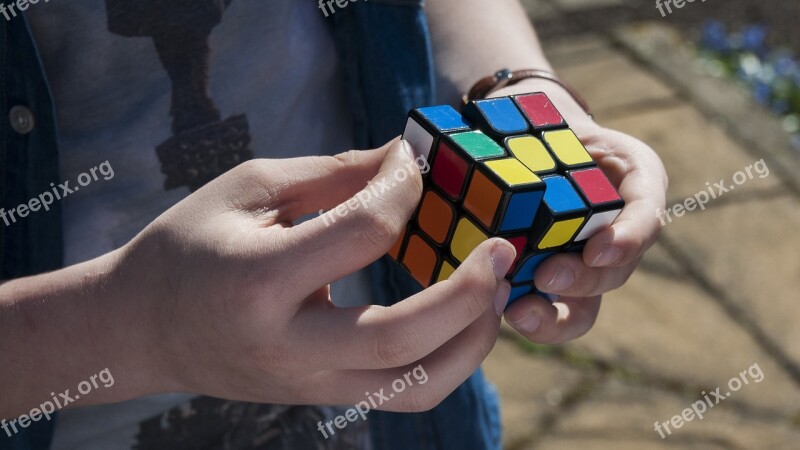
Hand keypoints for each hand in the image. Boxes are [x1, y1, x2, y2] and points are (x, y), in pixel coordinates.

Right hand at [116, 139, 515, 411]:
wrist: (141, 329)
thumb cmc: (188, 247)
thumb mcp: (249, 190)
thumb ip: (332, 177)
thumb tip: (405, 161)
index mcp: (258, 280)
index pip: (361, 233)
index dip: (402, 188)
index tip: (412, 163)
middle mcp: (287, 345)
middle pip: (402, 339)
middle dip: (468, 292)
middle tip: (502, 249)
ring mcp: (307, 383)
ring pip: (415, 386)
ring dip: (472, 340)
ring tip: (494, 291)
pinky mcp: (322, 398)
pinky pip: (402, 392)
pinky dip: (446, 359)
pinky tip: (459, 318)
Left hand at [490, 79, 667, 343]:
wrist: (532, 152)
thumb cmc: (547, 128)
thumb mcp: (554, 113)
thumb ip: (543, 124)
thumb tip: (492, 131)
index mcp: (636, 187)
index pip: (646, 217)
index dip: (627, 241)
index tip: (598, 251)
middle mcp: (619, 236)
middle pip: (613, 272)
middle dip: (582, 279)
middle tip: (547, 276)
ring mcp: (586, 268)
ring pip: (585, 307)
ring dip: (556, 316)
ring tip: (522, 313)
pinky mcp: (551, 286)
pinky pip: (552, 313)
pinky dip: (532, 320)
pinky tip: (505, 314)